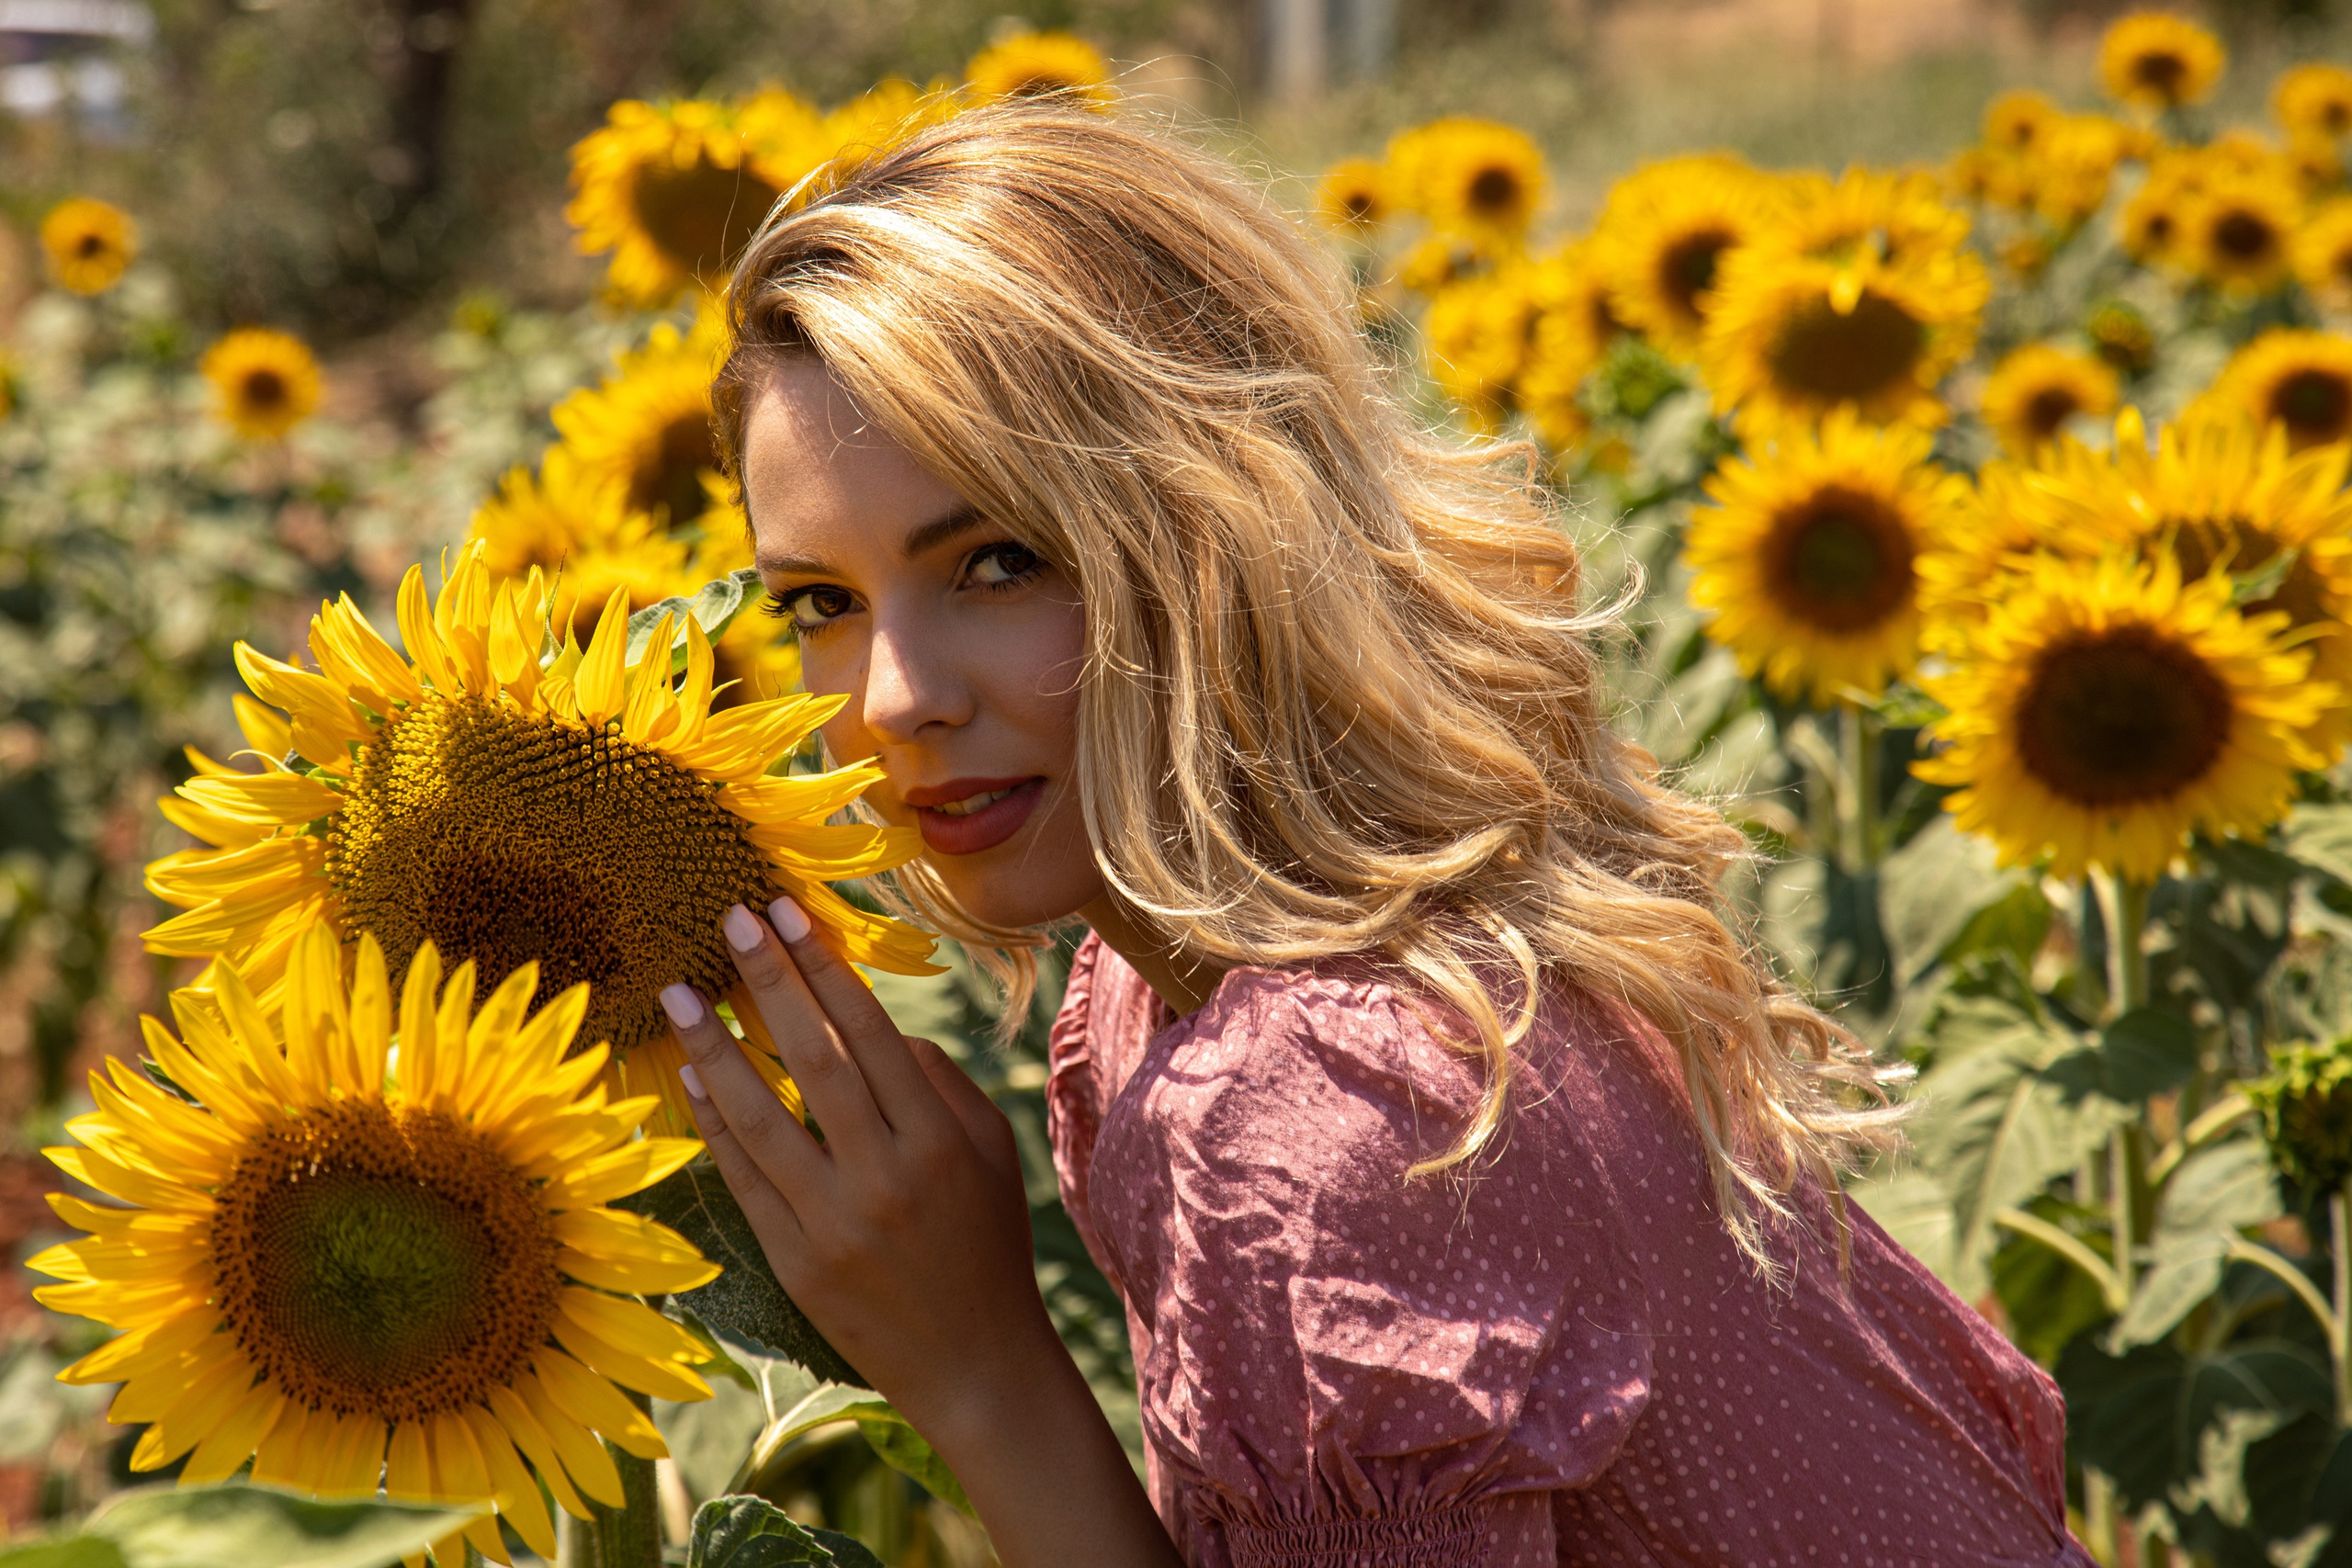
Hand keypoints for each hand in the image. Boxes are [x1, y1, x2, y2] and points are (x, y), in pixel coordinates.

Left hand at [661, 899, 1180, 1567]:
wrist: (976, 1364)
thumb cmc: (989, 1244)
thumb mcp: (991, 1151)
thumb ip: (938, 1082)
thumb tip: (873, 1028)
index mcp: (936, 1139)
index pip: (867, 1031)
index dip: (822, 966)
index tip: (786, 912)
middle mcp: (883, 1174)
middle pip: (811, 1058)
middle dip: (766, 981)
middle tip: (727, 920)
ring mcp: (832, 1221)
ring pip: (760, 1115)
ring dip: (712, 1047)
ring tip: (678, 992)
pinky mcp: (795, 1260)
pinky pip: (743, 1177)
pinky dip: (714, 1122)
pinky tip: (691, 1076)